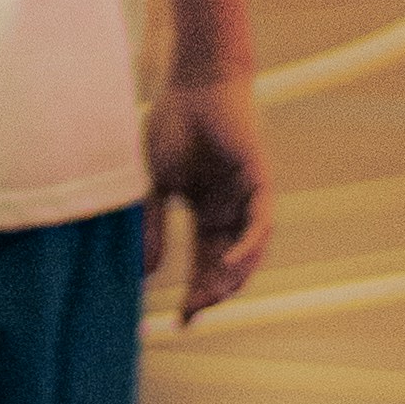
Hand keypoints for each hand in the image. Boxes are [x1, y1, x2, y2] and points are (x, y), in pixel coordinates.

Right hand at [144, 81, 271, 320]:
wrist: (196, 82)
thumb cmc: (174, 124)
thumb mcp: (155, 185)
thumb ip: (151, 226)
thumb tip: (144, 274)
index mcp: (204, 210)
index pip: (202, 262)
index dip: (194, 292)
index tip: (178, 321)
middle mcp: (230, 210)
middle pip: (226, 265)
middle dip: (210, 293)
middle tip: (191, 316)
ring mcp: (247, 198)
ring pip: (248, 251)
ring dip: (230, 277)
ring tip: (208, 298)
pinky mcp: (260, 182)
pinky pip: (260, 223)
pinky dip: (248, 246)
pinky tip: (229, 263)